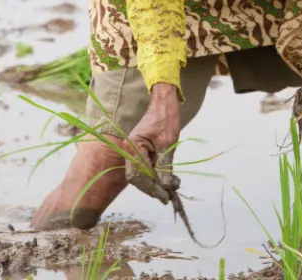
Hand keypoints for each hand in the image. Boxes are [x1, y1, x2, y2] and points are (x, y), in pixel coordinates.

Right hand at [124, 83, 180, 203]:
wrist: (164, 102)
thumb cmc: (166, 119)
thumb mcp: (168, 143)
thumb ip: (165, 166)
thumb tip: (166, 187)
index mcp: (133, 147)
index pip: (137, 175)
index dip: (150, 188)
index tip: (165, 196)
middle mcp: (130, 150)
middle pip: (137, 178)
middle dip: (152, 188)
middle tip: (168, 197)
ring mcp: (135, 151)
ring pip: (141, 175)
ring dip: (155, 184)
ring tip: (171, 190)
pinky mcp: (142, 152)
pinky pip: (146, 168)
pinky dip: (156, 176)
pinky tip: (168, 181)